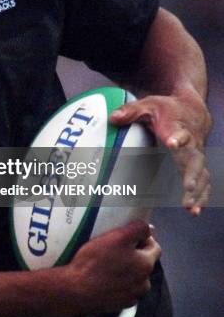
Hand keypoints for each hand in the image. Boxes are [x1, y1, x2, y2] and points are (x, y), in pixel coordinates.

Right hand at [67, 220, 160, 314]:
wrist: (76, 290)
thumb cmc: (96, 261)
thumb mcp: (117, 237)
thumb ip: (137, 229)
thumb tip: (149, 228)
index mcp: (146, 265)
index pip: (155, 247)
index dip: (143, 238)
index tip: (128, 236)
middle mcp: (144, 283)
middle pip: (144, 263)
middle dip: (134, 254)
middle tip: (115, 249)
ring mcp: (133, 297)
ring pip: (135, 278)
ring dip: (127, 270)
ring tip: (109, 265)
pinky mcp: (121, 305)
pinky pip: (125, 290)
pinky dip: (119, 283)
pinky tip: (106, 279)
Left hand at [110, 89, 211, 214]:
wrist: (190, 110)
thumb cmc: (167, 110)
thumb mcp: (148, 105)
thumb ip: (131, 111)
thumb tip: (113, 118)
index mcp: (178, 127)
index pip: (180, 133)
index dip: (178, 138)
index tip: (172, 143)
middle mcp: (191, 144)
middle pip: (195, 160)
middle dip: (192, 175)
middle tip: (187, 188)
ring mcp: (195, 156)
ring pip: (202, 175)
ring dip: (197, 191)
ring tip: (190, 208)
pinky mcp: (196, 165)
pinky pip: (203, 182)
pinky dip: (201, 196)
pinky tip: (194, 211)